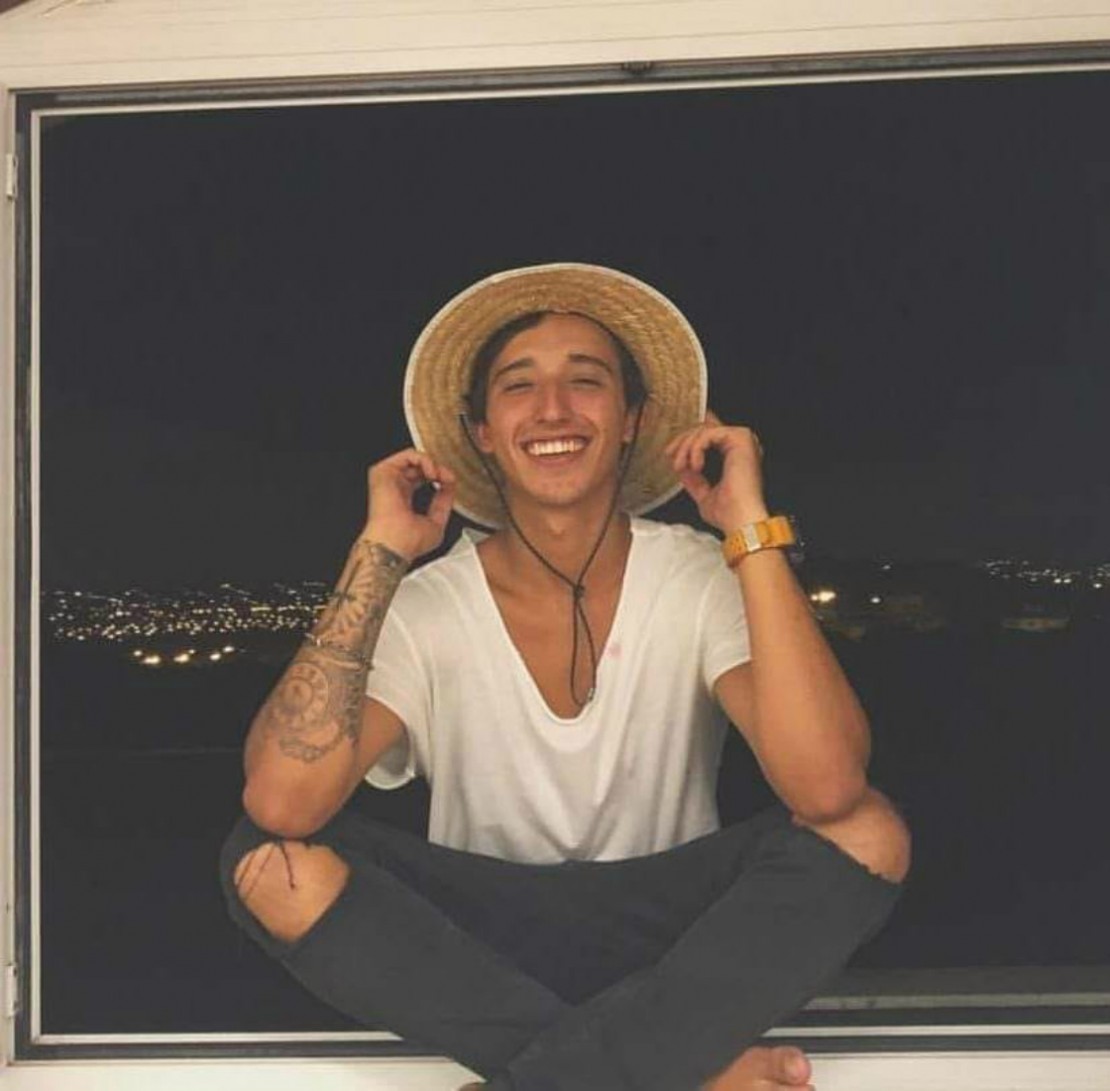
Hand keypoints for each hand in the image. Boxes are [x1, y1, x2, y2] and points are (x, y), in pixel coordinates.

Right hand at [360, 448, 456, 561]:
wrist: (394, 544)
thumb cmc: (408, 542)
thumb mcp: (437, 523)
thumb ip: (444, 502)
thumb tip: (450, 484)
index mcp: (404, 500)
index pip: (423, 479)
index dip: (441, 478)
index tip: (451, 483)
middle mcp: (395, 488)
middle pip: (420, 467)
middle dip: (438, 469)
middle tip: (447, 478)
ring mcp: (389, 479)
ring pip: (415, 458)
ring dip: (433, 464)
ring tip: (439, 476)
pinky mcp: (383, 471)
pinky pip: (408, 454)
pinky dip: (425, 460)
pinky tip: (432, 473)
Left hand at [664, 410, 769, 532]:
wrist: (740, 521)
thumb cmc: (729, 514)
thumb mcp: (703, 494)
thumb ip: (693, 479)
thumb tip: (681, 466)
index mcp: (736, 457)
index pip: (708, 437)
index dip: (687, 441)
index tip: (670, 454)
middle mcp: (741, 446)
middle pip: (704, 428)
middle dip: (682, 442)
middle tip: (670, 456)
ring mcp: (743, 440)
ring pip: (704, 429)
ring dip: (686, 446)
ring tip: (680, 465)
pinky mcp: (741, 438)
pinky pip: (708, 433)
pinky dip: (696, 448)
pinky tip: (696, 466)